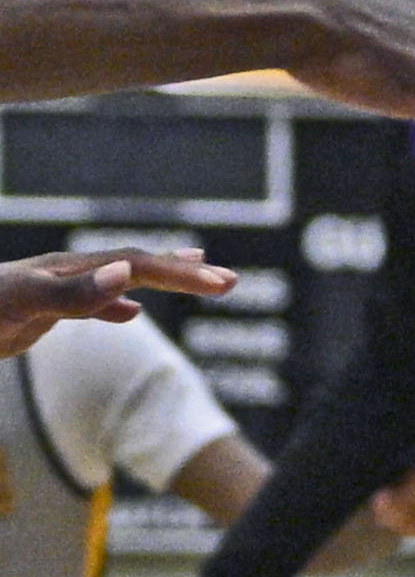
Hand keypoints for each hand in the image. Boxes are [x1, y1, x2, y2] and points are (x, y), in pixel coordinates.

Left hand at [0, 249, 233, 359]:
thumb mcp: (23, 305)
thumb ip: (75, 294)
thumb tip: (129, 275)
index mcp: (69, 272)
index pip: (136, 265)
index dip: (179, 274)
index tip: (221, 283)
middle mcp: (66, 274)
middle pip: (135, 264)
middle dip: (183, 272)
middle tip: (230, 280)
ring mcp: (54, 289)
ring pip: (119, 277)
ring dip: (160, 278)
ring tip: (196, 275)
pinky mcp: (40, 309)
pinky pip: (92, 301)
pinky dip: (119, 304)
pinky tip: (131, 312)